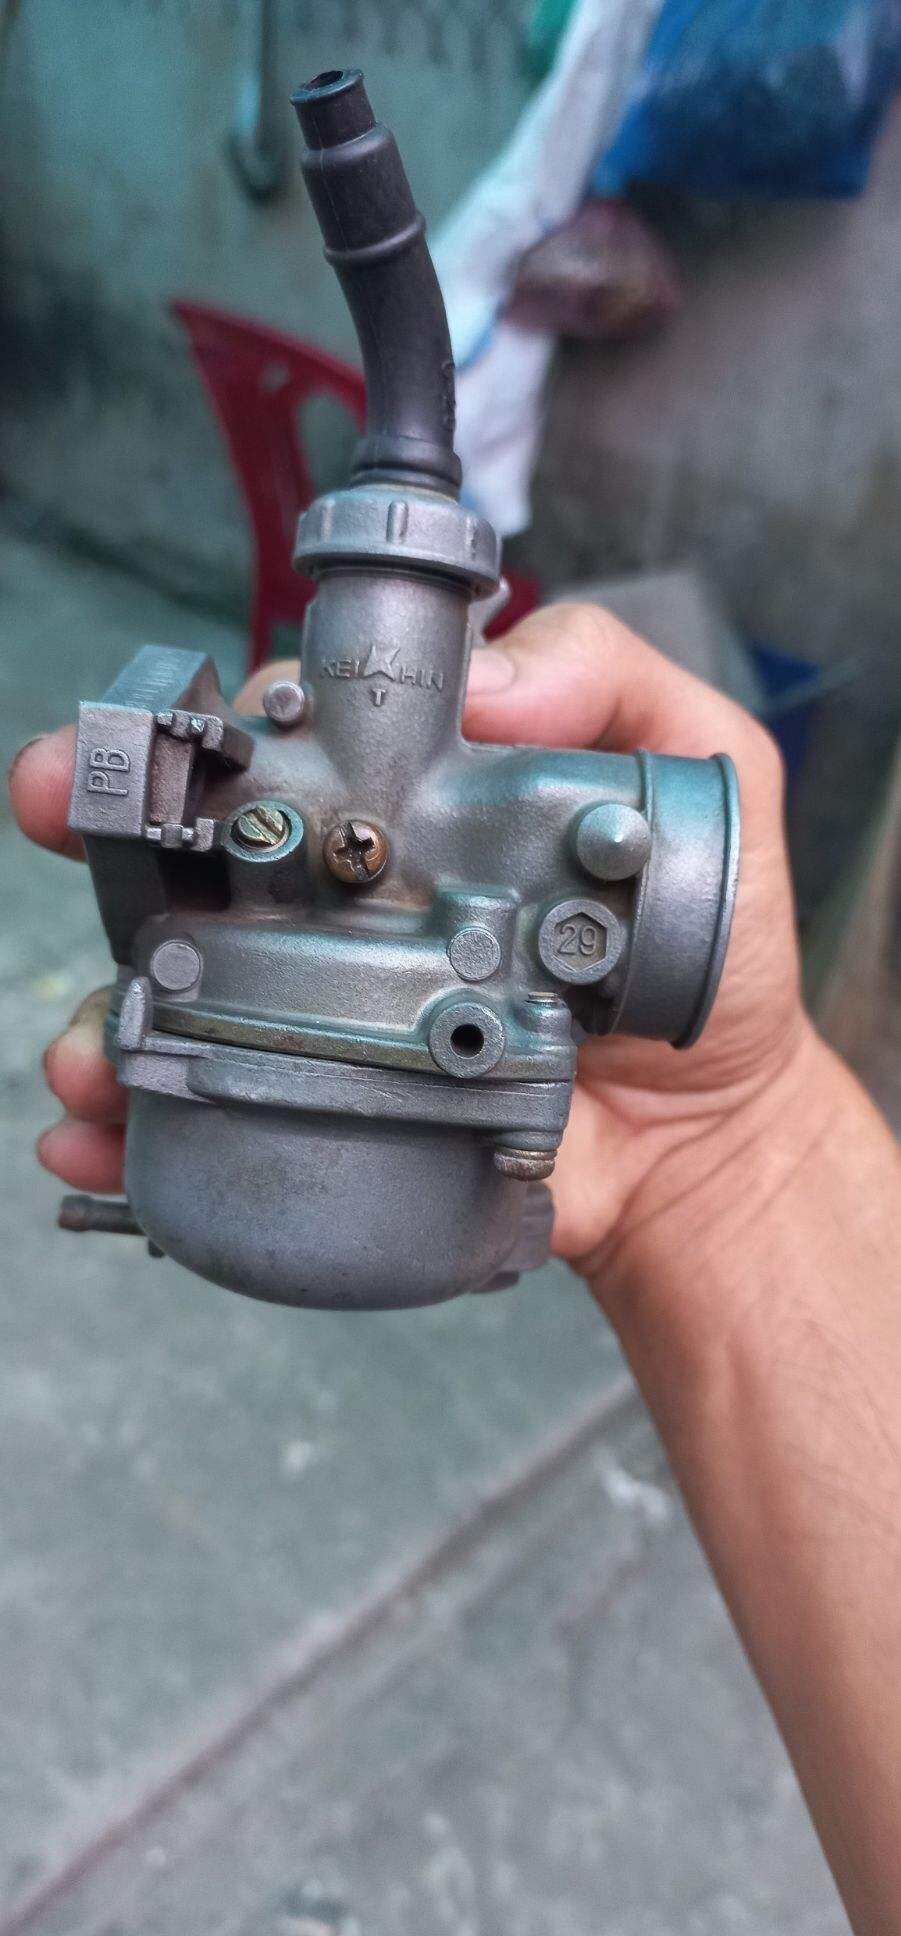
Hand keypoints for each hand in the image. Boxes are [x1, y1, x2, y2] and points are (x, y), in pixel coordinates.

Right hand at [11, 608, 804, 1263]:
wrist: (711, 1140)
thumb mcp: (706, 785)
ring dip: (109, 1003)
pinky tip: (96, 1140)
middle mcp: (356, 895)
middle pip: (206, 845)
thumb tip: (486, 681)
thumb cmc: (709, 961)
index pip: (306, 736)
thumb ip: (617, 689)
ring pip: (183, 983)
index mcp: (427, 807)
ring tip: (93, 1045)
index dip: (235, 722)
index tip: (190, 730)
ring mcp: (331, 1006)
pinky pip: (211, 1107)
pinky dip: (132, 1128)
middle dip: (112, 820)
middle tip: (61, 805)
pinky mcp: (329, 1109)